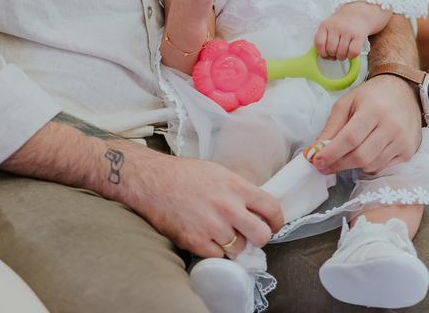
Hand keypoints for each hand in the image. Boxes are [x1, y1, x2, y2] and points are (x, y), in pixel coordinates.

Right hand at [127, 151, 283, 259]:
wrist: (152, 181)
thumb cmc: (183, 174)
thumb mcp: (219, 173)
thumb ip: (239, 190)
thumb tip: (255, 208)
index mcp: (237, 186)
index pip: (272, 208)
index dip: (277, 221)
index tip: (274, 225)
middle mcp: (228, 207)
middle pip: (262, 235)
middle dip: (259, 238)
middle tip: (251, 236)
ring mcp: (212, 226)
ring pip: (239, 248)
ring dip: (233, 244)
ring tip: (219, 231)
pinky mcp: (195, 241)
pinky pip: (217, 256)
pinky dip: (214, 250)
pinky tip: (206, 237)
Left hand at [311, 74, 420, 174]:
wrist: (403, 91)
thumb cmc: (372, 96)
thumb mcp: (347, 102)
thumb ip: (331, 127)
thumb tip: (316, 149)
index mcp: (374, 109)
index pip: (350, 138)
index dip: (332, 153)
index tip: (317, 161)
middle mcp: (392, 126)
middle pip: (360, 156)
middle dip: (338, 164)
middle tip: (325, 165)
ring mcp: (403, 140)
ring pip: (371, 165)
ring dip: (353, 165)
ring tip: (347, 154)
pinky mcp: (409, 151)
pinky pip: (383, 168)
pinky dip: (369, 165)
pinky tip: (366, 153)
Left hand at [314, 8, 369, 60]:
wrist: (356, 13)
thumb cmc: (340, 24)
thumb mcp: (328, 27)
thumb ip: (324, 40)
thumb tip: (327, 57)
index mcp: (325, 25)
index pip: (319, 43)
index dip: (321, 53)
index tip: (325, 53)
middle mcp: (336, 27)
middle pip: (330, 50)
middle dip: (333, 55)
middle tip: (336, 51)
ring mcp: (348, 31)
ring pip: (341, 53)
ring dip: (342, 56)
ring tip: (343, 51)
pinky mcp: (359, 36)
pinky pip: (353, 53)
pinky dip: (351, 56)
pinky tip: (351, 51)